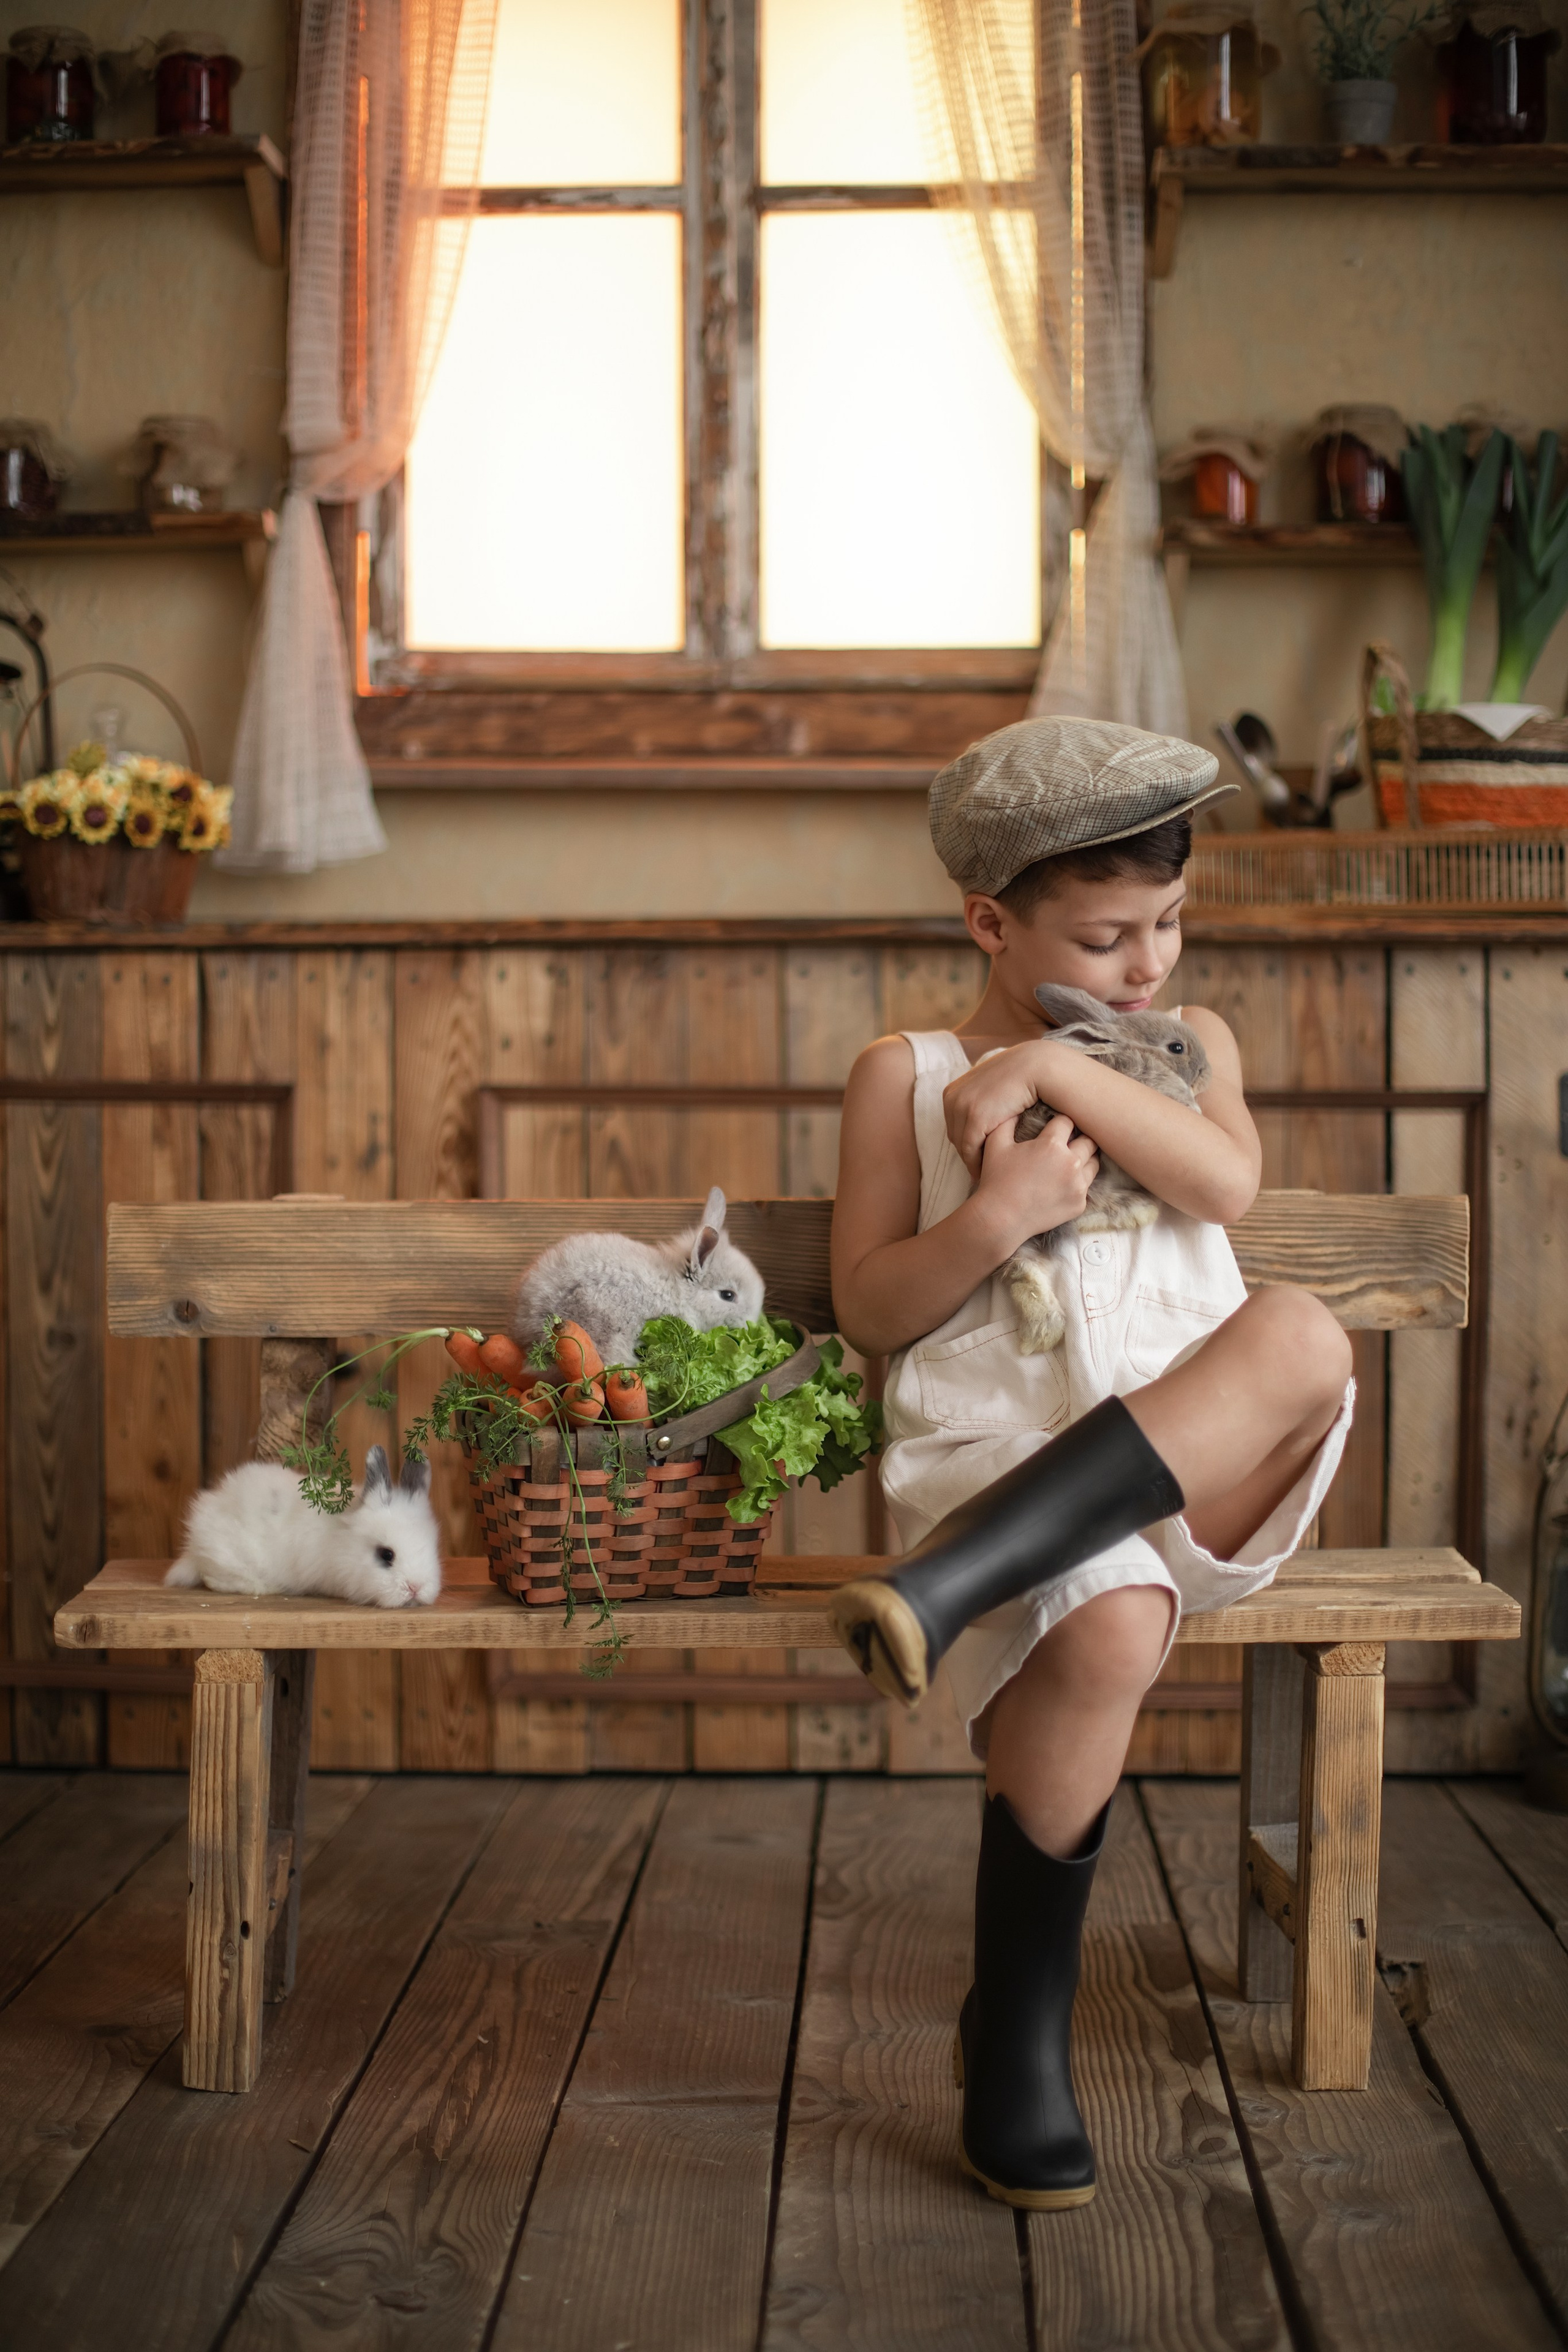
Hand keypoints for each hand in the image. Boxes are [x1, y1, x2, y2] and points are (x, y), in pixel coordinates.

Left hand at [944, 1042, 1070, 1177]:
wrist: (1039, 1066)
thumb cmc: (1023, 1079)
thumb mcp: (994, 1089)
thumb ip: (985, 1103)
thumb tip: (985, 1125)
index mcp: (953, 1091)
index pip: (954, 1128)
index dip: (968, 1145)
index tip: (981, 1160)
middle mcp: (952, 1097)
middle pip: (956, 1138)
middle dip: (971, 1154)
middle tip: (986, 1172)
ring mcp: (961, 1105)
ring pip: (962, 1147)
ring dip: (976, 1161)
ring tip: (992, 1174)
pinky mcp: (975, 1116)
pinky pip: (971, 1150)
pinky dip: (979, 1164)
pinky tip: (993, 1172)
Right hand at [972, 1113, 1098, 1253]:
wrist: (1000, 1219)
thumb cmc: (996, 1180)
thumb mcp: (996, 1144)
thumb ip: (1006, 1121)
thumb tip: (1015, 1106)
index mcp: (1052, 1145)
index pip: (1067, 1121)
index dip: (1060, 1121)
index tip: (1057, 1125)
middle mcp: (1070, 1162)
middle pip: (1088, 1140)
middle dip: (1079, 1137)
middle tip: (1069, 1140)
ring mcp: (1078, 1185)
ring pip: (1093, 1162)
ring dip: (1084, 1158)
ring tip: (1070, 1160)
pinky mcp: (1079, 1204)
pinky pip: (1087, 1186)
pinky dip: (1079, 1182)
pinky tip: (1065, 1182)